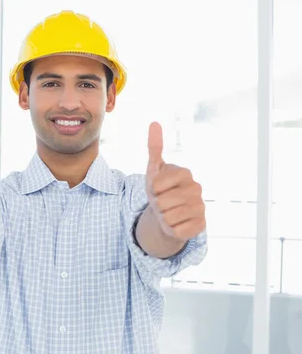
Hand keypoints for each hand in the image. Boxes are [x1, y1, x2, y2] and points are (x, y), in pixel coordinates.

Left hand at [146, 122, 205, 240]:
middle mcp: (197, 189)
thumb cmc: (160, 190)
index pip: (158, 184)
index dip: (152, 189)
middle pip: (163, 202)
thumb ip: (154, 147)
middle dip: (156, 205)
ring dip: (163, 217)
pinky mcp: (201, 225)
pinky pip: (177, 230)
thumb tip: (154, 123)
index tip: (157, 188)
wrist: (167, 213)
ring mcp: (201, 207)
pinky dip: (171, 229)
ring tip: (168, 212)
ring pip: (169, 217)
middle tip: (162, 202)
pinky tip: (176, 223)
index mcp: (185, 173)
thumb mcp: (153, 169)